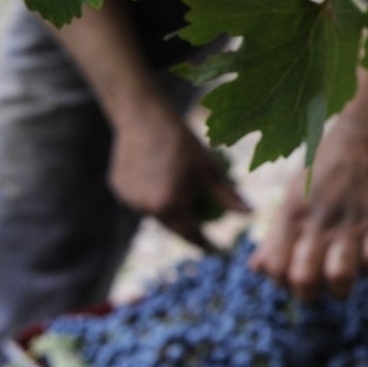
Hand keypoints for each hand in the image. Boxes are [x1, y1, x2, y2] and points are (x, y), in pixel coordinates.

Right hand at [108, 99, 247, 250]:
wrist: (143, 116)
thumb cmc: (183, 141)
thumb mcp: (209, 169)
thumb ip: (227, 196)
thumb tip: (249, 215)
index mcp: (171, 205)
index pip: (192, 235)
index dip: (206, 244)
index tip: (218, 250)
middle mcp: (147, 208)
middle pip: (173, 228)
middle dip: (189, 228)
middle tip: (203, 223)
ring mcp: (129, 200)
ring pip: (156, 214)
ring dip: (170, 210)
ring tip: (179, 188)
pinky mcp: (118, 189)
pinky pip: (140, 200)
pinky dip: (151, 195)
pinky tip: (158, 175)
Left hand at [249, 121, 367, 299]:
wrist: (365, 135)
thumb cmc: (325, 170)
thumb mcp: (294, 196)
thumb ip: (276, 236)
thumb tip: (256, 269)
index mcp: (293, 215)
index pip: (275, 269)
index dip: (283, 282)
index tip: (296, 273)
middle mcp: (318, 221)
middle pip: (303, 279)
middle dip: (309, 293)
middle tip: (319, 283)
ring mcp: (351, 222)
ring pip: (339, 276)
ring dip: (341, 287)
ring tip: (343, 276)